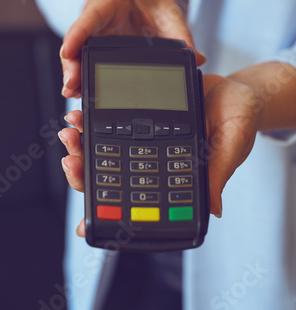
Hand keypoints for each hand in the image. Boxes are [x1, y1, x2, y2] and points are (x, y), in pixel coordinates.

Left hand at [58, 74, 259, 234]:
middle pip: (112, 175)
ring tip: (70, 131)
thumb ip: (217, 173)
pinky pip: (113, 120)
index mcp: (172, 174)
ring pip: (106, 149)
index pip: (138, 199)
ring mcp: (146, 137)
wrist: (238, 88)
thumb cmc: (239, 120)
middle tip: (71, 159)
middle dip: (85, 171)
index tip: (86, 220)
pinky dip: (94, 120)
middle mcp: (154, 159)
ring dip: (83, 144)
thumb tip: (212, 210)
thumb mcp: (230, 146)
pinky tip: (81, 115)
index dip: (112, 212)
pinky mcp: (142, 115)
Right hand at [60, 0, 205, 97]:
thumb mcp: (169, 14)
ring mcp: (93, 34)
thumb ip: (180, 35)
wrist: (142, 2)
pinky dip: (83, 78)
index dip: (78, 33)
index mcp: (111, 1)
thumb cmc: (150, 3)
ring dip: (74, 75)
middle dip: (72, 63)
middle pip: (77, 40)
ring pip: (77, 54)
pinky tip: (81, 93)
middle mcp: (96, 18)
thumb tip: (197, 58)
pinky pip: (85, 62)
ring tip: (74, 93)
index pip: (91, 16)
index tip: (68, 51)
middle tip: (72, 84)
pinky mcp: (95, 48)